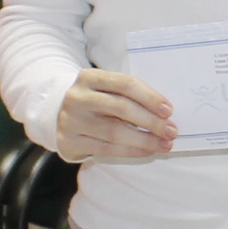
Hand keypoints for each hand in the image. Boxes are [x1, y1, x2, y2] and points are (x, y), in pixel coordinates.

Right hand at [59, 67, 175, 160]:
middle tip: (171, 130)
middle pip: (121, 108)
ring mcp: (71, 120)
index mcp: (89, 77)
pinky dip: (131, 151)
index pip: (125, 84)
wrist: (56, 113)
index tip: (169, 110)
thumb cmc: (94, 99)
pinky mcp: (70, 141)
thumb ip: (128, 94)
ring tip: (164, 144)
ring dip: (145, 140)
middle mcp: (78, 97)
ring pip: (115, 132)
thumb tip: (164, 112)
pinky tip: (146, 151)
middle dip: (151, 121)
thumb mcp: (105, 88)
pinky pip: (107, 149)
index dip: (150, 97)